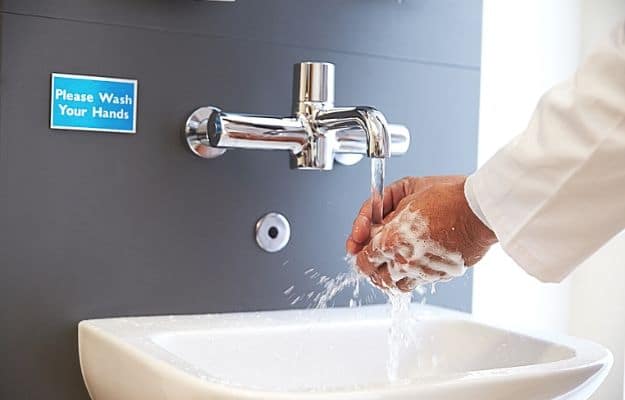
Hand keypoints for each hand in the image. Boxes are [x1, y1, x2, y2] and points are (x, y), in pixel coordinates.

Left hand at [346, 176, 496, 291]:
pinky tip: (414, 261)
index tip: (359, 245)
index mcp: (391, 241)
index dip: (358, 252)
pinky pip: (417, 283)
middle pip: (375, 278)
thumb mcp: (405, 191)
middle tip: (373, 254)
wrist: (480, 209)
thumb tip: (372, 224)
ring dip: (389, 275)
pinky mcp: (440, 276)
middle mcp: (405, 262)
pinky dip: (411, 276)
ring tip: (391, 261)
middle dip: (371, 266)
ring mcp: (423, 272)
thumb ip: (382, 210)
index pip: (362, 261)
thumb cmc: (447, 196)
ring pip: (395, 287)